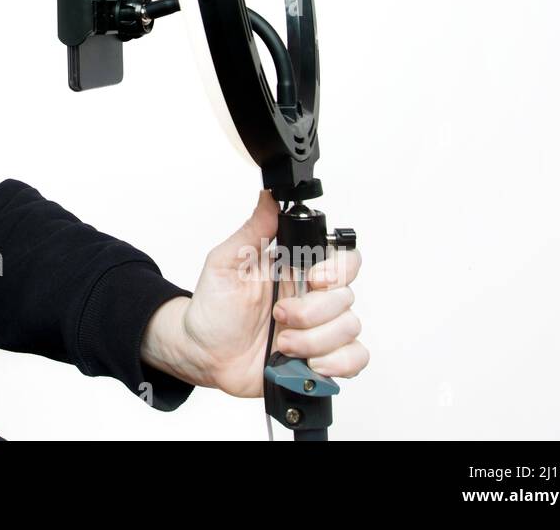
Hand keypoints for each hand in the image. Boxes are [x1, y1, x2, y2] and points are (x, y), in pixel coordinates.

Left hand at [141, 189, 367, 397]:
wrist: (203, 353)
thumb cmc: (213, 309)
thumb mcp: (225, 263)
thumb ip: (252, 230)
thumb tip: (269, 197)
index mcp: (296, 270)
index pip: (343, 258)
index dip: (337, 268)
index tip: (311, 279)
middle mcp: (312, 297)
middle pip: (347, 295)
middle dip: (312, 311)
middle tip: (278, 314)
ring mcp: (319, 328)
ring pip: (349, 327)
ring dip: (314, 339)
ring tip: (282, 342)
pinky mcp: (322, 357)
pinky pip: (356, 357)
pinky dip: (337, 362)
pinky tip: (308, 361)